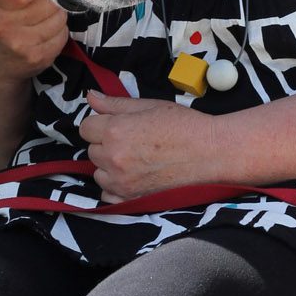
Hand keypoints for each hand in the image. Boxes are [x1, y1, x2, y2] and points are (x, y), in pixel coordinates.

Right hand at [0, 0, 67, 84]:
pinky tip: (43, 32)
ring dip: (56, 15)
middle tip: (41, 0)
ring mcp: (21, 43)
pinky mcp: (36, 58)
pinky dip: (58, 32)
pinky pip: (62, 36)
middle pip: (50, 0)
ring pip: (59, 17)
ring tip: (40, 17)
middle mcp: (4, 24)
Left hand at [80, 89, 218, 201]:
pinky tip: (134, 177)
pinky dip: (116, 186)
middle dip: (105, 144)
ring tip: (135, 159)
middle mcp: (113, 157)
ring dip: (109, 166)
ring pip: (98, 172)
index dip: (101, 124)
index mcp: (115, 131)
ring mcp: (120, 181)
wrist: (210, 153)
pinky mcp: (130, 199)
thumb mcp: (148, 106)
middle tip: (132, 140)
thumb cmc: (183, 125)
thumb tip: (90, 96)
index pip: (86, 127)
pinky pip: (107, 193)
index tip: (117, 125)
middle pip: (91, 149)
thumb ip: (115, 103)